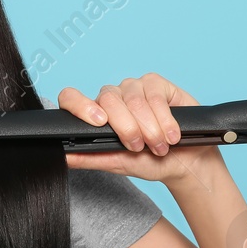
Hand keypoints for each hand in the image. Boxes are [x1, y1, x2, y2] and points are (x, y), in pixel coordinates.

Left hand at [57, 74, 219, 184]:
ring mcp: (134, 87)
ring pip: (133, 100)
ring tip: (160, 146)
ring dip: (150, 128)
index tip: (99, 123)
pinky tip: (172, 135)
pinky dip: (165, 119)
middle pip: (108, 99)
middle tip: (139, 147)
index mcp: (95, 114)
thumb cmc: (148, 162)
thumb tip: (62, 156)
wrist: (184, 163)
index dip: (81, 106)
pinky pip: (155, 95)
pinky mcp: (156, 83)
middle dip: (127, 128)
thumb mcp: (116, 164)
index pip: (73, 98)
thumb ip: (88, 158)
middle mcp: (112, 97)